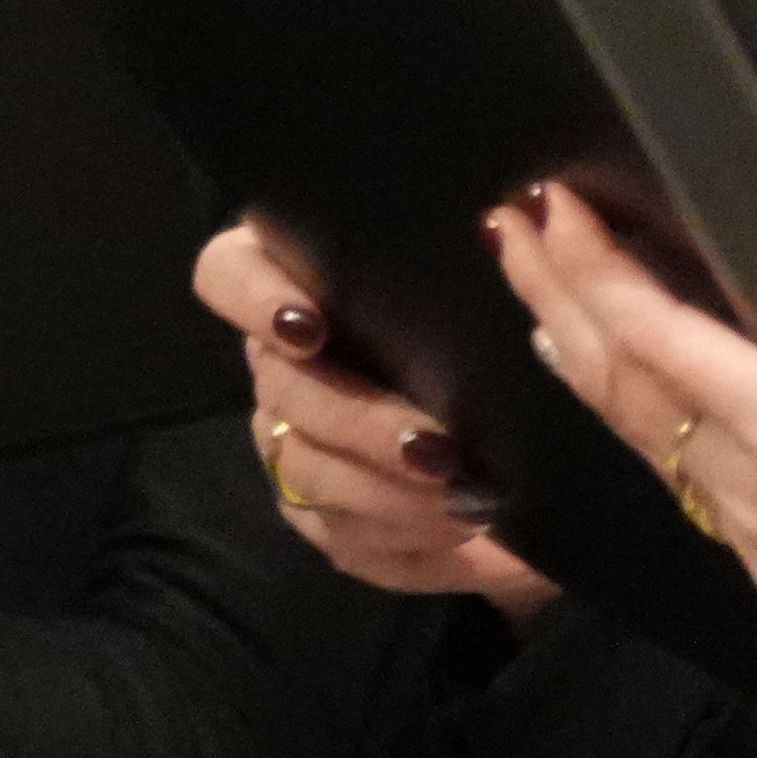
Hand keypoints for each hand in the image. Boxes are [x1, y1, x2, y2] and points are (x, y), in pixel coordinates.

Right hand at [188, 219, 553, 610]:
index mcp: (296, 279)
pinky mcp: (322, 516)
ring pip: (308, 473)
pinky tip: (464, 537)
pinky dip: (408, 545)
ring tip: (466, 500)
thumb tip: (522, 212)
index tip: (311, 328)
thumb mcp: (484, 280)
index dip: (255, 300)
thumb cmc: (492, 322)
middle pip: (281, 390)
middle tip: (434, 446)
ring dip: (387, 495)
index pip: (228, 275)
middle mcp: (278, 361)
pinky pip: (344, 540)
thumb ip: (486, 245)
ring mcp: (291, 441)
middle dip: (358, 423)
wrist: (527, 423)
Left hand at [494, 151, 756, 751]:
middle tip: (509, 228)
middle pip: (625, 394)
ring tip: (546, 300)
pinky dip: (648, 433)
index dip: (594, 274)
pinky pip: (692, 498)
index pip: (663, 345)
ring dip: (593, 368)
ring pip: (648, 452)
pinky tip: (640, 404)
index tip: (551, 211)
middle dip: (558, 303)